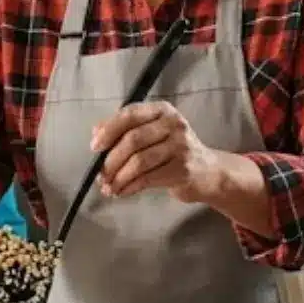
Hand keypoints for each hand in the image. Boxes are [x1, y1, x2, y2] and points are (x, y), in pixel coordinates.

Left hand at [91, 101, 223, 201]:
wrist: (208, 172)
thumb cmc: (174, 151)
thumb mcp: (154, 133)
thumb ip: (127, 129)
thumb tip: (96, 132)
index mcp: (162, 110)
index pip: (130, 114)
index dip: (109, 130)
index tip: (95, 147)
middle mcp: (173, 124)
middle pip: (133, 140)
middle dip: (111, 160)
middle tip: (100, 175)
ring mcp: (181, 146)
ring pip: (139, 162)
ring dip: (118, 177)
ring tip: (108, 187)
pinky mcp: (182, 169)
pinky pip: (148, 178)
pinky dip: (130, 187)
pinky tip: (122, 192)